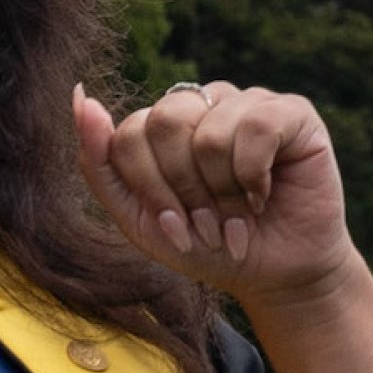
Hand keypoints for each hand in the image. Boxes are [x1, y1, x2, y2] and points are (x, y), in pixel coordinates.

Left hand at [72, 82, 357, 308]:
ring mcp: (244, 102)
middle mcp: (199, 104)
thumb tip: (80, 97)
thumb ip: (99, 162)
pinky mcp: (292, 113)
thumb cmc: (203, 244)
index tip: (175, 226)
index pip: (127, 136)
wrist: (273, 275)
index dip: (150, 189)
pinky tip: (264, 195)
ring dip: (223, 192)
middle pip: (164, 125)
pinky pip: (258, 127)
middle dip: (184, 190)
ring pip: (210, 134)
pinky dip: (256, 174)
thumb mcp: (137, 217)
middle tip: (208, 223)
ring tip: (238, 215)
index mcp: (156, 125)